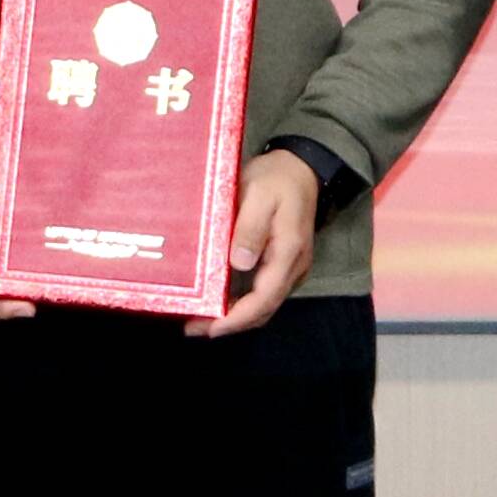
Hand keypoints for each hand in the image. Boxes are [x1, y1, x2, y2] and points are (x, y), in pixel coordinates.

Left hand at [193, 149, 321, 338]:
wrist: (302, 168)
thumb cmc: (277, 179)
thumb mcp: (260, 195)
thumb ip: (250, 229)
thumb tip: (240, 264)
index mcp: (288, 252)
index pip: (264, 298)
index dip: (237, 318)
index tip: (210, 328)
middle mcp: (293, 268)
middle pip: (263, 310)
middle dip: (230, 324)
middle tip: (194, 328)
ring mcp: (290, 269)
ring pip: (264, 305)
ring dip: (235, 317)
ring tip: (201, 319)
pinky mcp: (282, 266)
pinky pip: (263, 294)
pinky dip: (242, 304)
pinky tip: (220, 301)